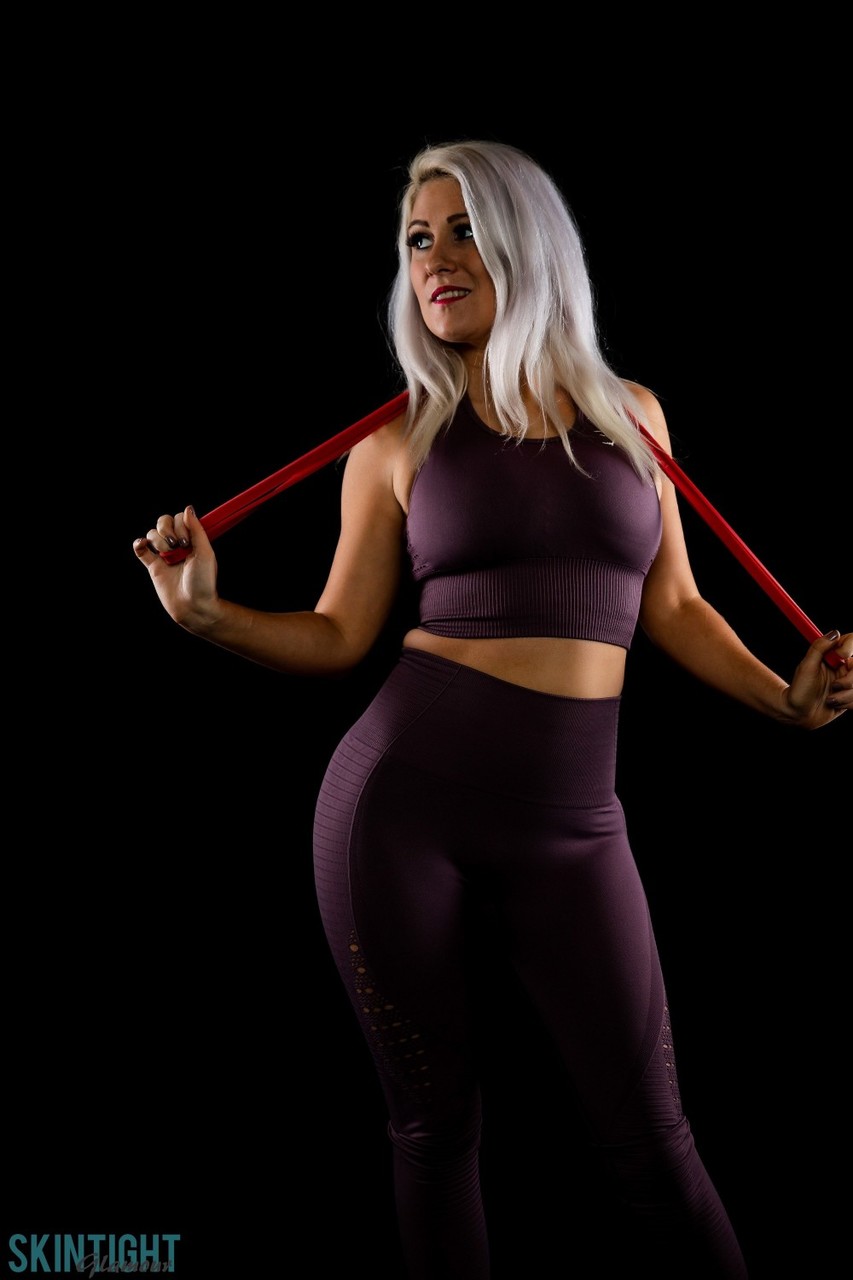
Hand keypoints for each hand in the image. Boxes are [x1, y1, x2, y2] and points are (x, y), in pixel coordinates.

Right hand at [133, 506, 219, 631]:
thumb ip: (197, 529)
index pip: (180, 519)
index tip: (188, 541)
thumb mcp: (206, 552)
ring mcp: (164, 554)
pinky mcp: (152, 565)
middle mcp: (178, 544)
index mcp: (192, 540)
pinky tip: (142, 545)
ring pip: (152, 534)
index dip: (181, 525)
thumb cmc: (204, 582)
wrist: (193, 606)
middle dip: (167, 530)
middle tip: (179, 546)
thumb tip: (188, 508)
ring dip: (158, 541)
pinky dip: (139, 544)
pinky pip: (140, 548)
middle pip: (163, 521)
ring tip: (169, 556)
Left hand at [783, 630, 851, 727]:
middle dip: (850, 680)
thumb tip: (834, 633)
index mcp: (834, 656)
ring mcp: (850, 682)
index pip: (852, 641)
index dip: (849, 648)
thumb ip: (819, 648)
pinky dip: (848, 702)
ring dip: (845, 694)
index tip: (840, 657)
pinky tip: (835, 703)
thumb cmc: (799, 689)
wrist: (799, 714)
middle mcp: (845, 667)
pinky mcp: (852, 696)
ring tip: (830, 698)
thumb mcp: (807, 666)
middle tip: (834, 686)